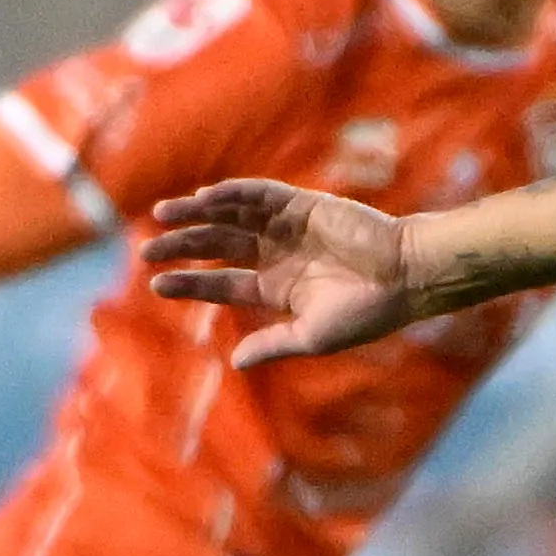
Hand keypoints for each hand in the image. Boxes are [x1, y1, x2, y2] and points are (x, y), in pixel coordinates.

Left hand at [145, 180, 426, 368]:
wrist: (407, 277)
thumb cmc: (368, 313)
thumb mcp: (313, 336)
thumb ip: (273, 343)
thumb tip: (234, 361)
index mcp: (278, 289)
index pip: (223, 283)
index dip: (190, 283)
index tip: (155, 284)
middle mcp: (278, 256)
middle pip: (219, 246)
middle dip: (183, 246)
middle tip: (147, 249)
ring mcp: (288, 229)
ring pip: (231, 217)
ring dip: (197, 213)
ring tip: (161, 214)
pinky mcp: (303, 204)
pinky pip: (260, 194)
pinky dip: (231, 193)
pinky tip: (203, 196)